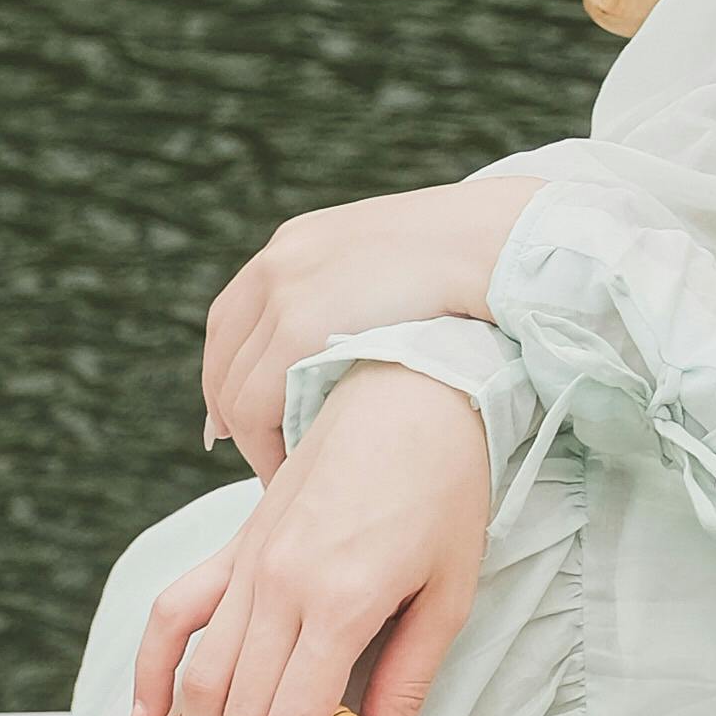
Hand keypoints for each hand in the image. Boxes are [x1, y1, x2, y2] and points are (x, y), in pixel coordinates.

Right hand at [131, 369, 495, 715]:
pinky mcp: (233, 547)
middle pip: (239, 714)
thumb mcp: (451, 592)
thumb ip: (410, 676)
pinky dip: (149, 678)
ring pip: (197, 680)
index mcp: (339, 601)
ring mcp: (246, 565)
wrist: (408, 394)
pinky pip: (170, 616)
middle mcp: (278, 586)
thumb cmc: (444, 491)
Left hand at [201, 174, 541, 476]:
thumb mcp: (388, 258)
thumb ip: (354, 290)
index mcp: (295, 242)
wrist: (492, 244)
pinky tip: (289, 468)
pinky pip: (255, 407)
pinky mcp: (298, 329)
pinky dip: (263, 447)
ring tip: (280, 472)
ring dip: (251, 440)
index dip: (224, 371)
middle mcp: (276, 264)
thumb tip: (348, 333)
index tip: (231, 415)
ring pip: (235, 390)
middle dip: (228, 411)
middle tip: (249, 452)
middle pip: (223, 355)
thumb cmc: (466, 259)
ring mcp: (283, 295)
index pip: (230, 318)